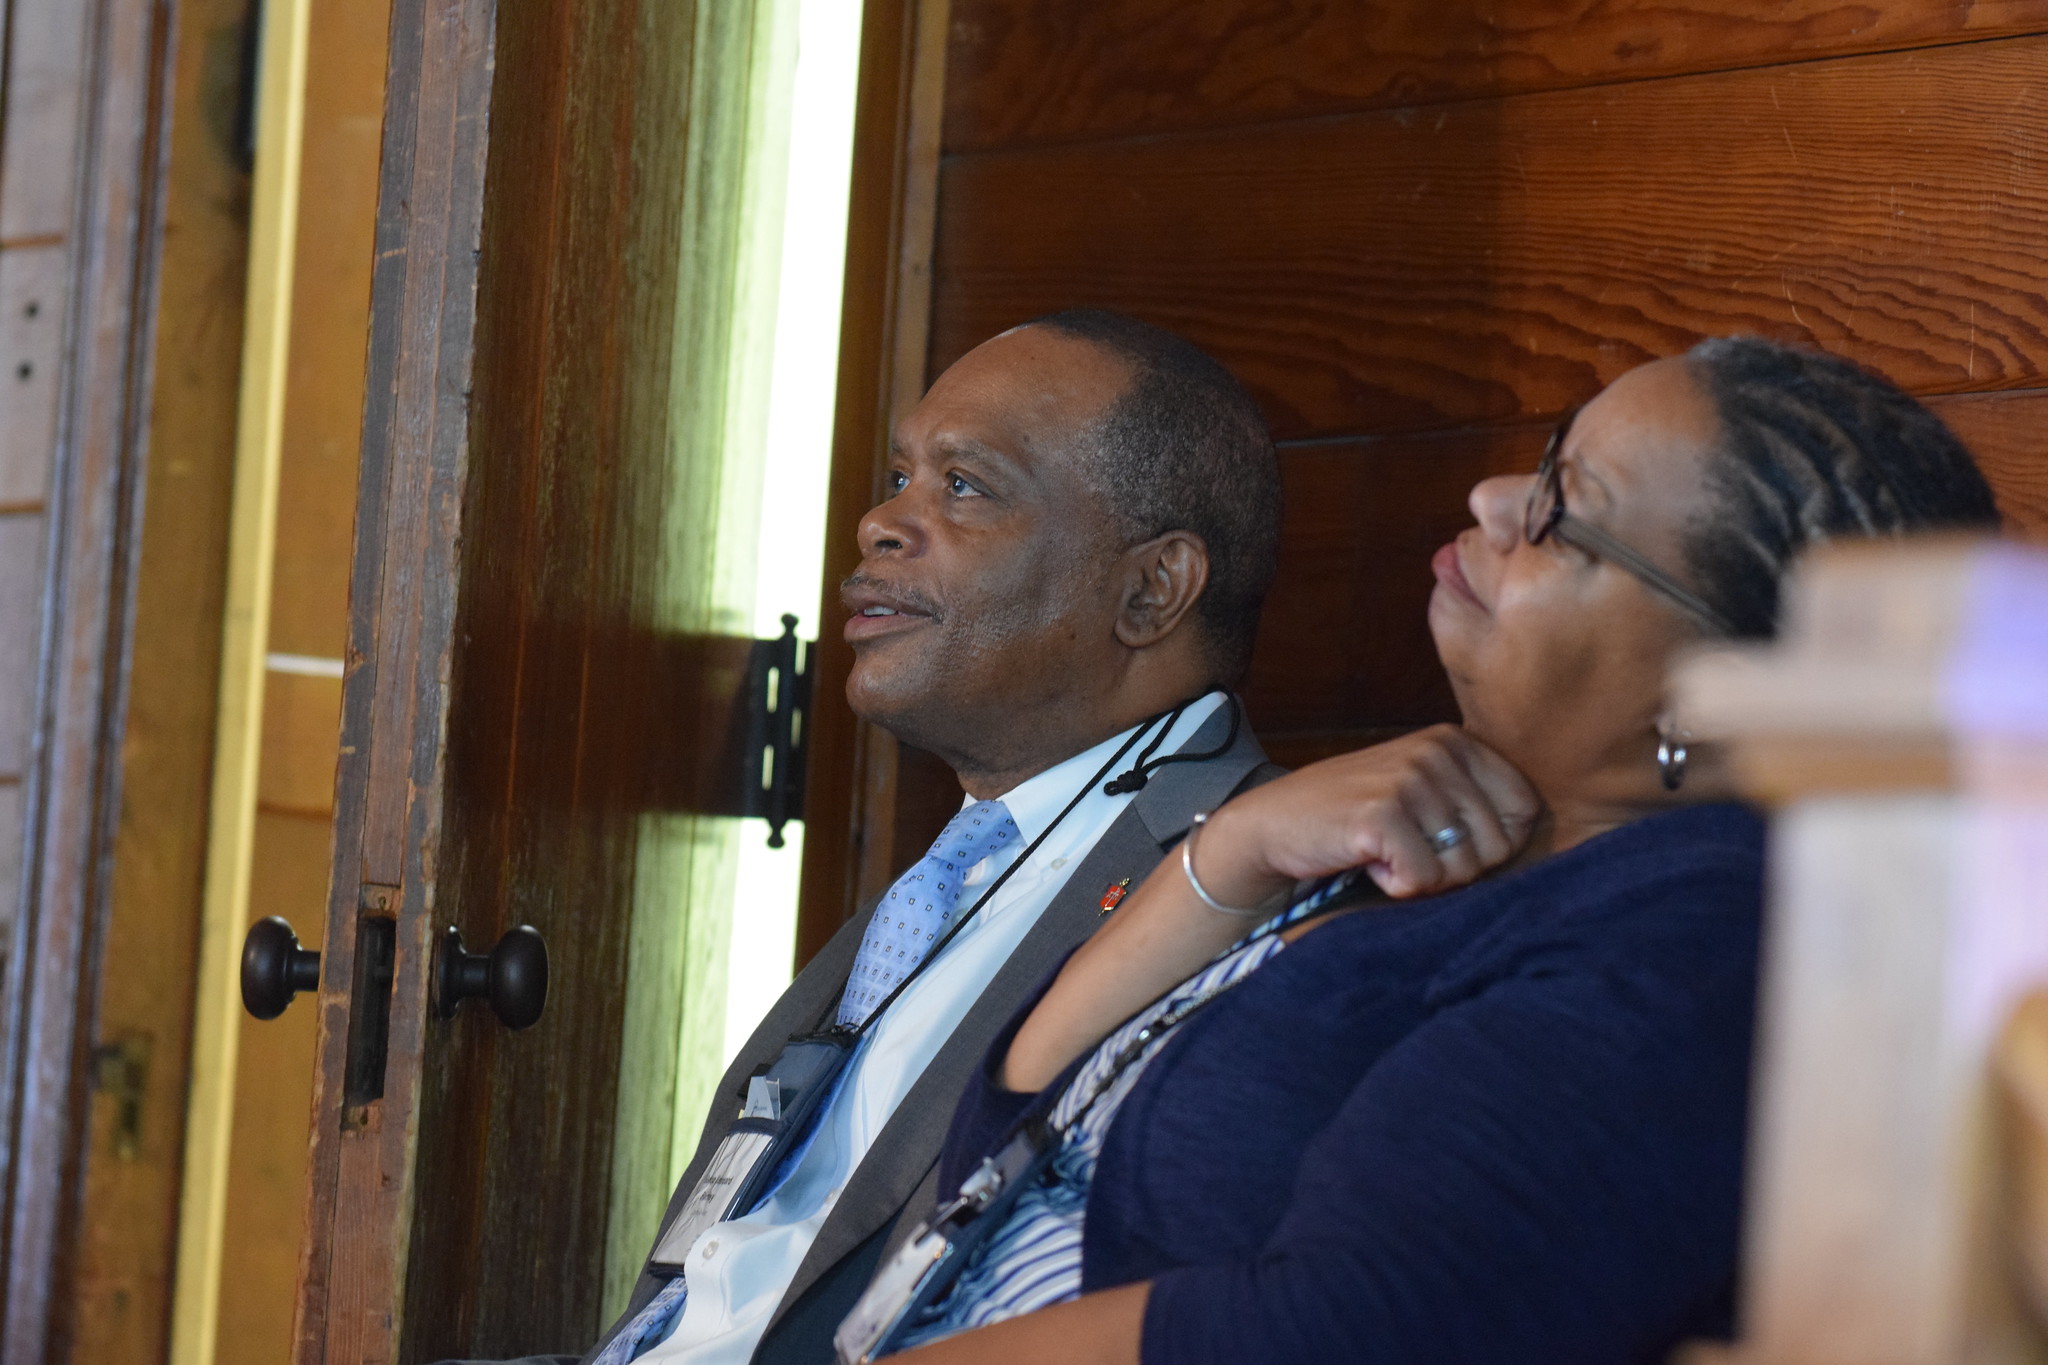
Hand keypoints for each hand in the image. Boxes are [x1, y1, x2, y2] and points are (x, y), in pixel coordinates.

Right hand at [1196, 725, 1541, 900]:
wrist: (1273, 826)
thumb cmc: (1353, 820)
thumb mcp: (1421, 791)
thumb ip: (1473, 803)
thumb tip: (1543, 843)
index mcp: (1457, 742)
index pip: (1525, 811)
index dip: (1488, 846)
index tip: (1439, 840)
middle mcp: (1439, 751)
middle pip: (1498, 847)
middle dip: (1455, 867)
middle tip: (1405, 849)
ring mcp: (1411, 779)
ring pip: (1464, 868)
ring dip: (1423, 877)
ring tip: (1384, 852)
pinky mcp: (1383, 813)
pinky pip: (1423, 879)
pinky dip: (1394, 886)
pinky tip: (1366, 861)